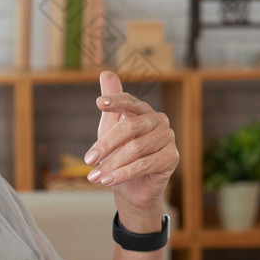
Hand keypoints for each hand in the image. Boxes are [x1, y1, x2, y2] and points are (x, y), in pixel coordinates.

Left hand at [84, 71, 178, 226]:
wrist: (133, 188)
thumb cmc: (119, 155)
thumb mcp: (109, 130)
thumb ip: (110, 106)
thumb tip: (106, 72)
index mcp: (142, 110)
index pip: (129, 101)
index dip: (115, 101)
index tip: (98, 103)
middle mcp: (158, 120)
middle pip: (129, 127)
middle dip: (105, 145)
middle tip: (88, 160)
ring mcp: (168, 138)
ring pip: (136, 148)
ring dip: (112, 164)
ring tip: (94, 177)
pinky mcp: (171, 157)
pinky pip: (144, 164)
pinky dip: (123, 173)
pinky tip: (108, 181)